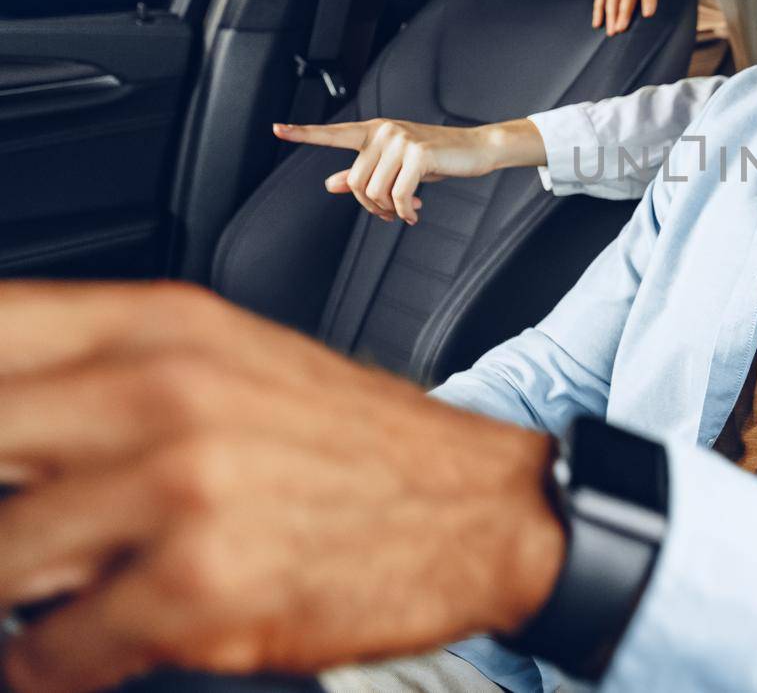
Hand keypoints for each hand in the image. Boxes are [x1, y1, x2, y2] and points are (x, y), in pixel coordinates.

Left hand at [0, 281, 564, 692]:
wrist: (482, 508)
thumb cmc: (356, 445)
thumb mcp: (228, 364)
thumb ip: (104, 377)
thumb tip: (10, 423)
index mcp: (164, 324)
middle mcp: (165, 390)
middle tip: (12, 545)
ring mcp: (182, 487)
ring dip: (8, 596)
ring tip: (46, 596)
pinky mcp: (200, 589)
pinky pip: (47, 655)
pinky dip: (48, 667)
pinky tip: (84, 647)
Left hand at [272, 118, 546, 224]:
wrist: (475, 148)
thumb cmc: (435, 157)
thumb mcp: (396, 165)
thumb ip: (363, 173)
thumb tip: (330, 184)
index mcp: (374, 132)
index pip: (333, 133)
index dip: (304, 133)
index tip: (277, 129)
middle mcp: (383, 132)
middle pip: (356, 182)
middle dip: (371, 206)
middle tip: (391, 213)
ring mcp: (400, 141)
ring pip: (375, 192)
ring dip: (390, 210)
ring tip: (406, 210)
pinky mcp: (418, 155)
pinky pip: (398, 195)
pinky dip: (406, 211)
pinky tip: (416, 212)